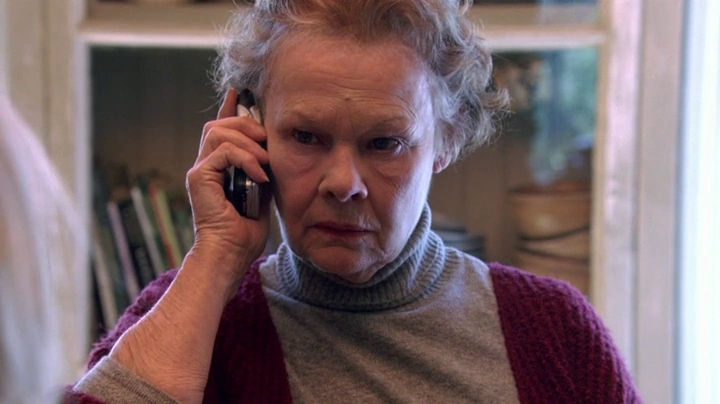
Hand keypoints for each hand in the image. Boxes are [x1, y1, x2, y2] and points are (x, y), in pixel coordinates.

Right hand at [185, 89, 269, 281]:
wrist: (230, 255)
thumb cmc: (245, 232)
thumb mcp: (262, 192)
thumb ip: (262, 169)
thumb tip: (273, 149)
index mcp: (218, 167)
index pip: (222, 127)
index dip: (232, 107)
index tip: (244, 92)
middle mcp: (205, 165)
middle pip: (219, 123)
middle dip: (247, 123)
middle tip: (268, 137)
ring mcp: (199, 170)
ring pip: (218, 131)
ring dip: (248, 141)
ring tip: (266, 160)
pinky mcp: (199, 178)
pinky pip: (223, 152)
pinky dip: (245, 159)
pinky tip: (259, 175)